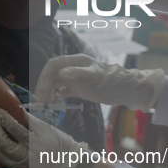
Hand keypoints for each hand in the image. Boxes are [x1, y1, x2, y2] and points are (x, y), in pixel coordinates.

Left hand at [0, 105, 88, 167]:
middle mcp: (28, 156)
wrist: (67, 161)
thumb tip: (12, 106)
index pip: (13, 128)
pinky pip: (3, 160)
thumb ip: (26, 118)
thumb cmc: (57, 140)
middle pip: (3, 143)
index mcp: (35, 143)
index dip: (0, 117)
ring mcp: (23, 166)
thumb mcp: (44, 126)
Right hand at [35, 54, 164, 111]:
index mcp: (76, 61)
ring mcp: (75, 78)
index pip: (54, 65)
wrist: (128, 90)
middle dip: (44, 88)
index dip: (45, 77)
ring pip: (55, 84)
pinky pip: (62, 92)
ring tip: (44, 106)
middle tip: (40, 103)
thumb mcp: (95, 77)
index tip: (42, 92)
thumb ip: (78, 74)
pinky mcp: (78, 88)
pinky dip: (56, 98)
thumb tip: (61, 73)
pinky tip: (54, 105)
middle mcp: (73, 68)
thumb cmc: (113, 81)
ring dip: (48, 94)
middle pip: (52, 75)